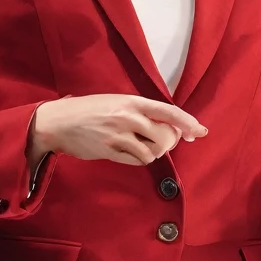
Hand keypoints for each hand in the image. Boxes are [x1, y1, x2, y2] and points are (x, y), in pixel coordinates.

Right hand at [27, 95, 207, 168]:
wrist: (59, 121)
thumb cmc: (89, 110)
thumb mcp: (116, 102)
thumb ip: (140, 112)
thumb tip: (169, 127)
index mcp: (132, 101)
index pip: (169, 111)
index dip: (187, 122)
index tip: (200, 132)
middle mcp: (128, 116)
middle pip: (166, 136)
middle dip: (169, 142)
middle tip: (161, 142)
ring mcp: (119, 134)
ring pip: (153, 151)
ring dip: (153, 152)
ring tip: (141, 146)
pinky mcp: (110, 150)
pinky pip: (137, 160)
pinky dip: (140, 159)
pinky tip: (131, 152)